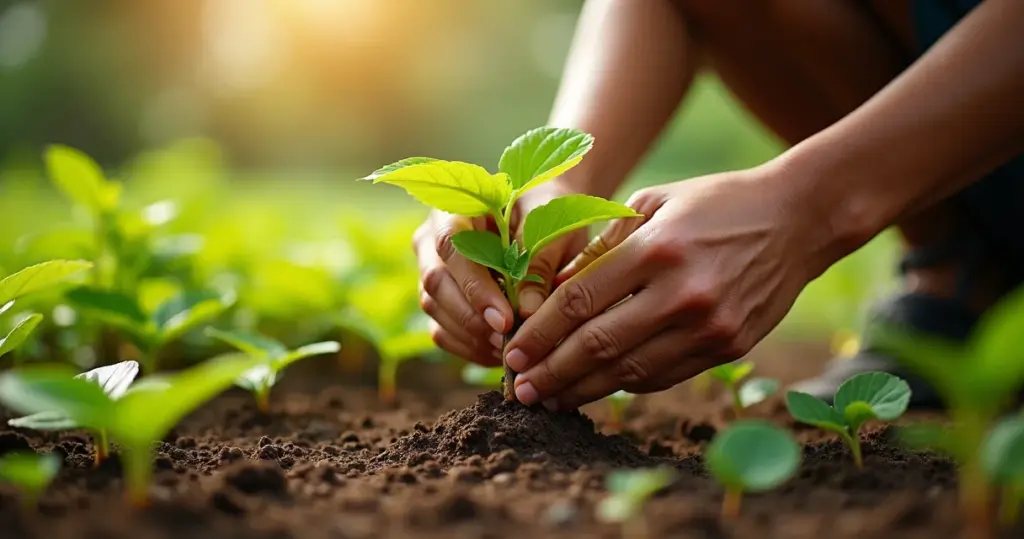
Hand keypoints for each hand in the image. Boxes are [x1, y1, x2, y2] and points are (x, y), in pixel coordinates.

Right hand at [413, 181, 590, 365]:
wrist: (543, 211)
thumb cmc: (548, 212)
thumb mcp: (552, 227)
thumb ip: (539, 262)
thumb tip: (526, 311)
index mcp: (456, 209)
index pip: (451, 247)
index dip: (475, 287)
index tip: (505, 319)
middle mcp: (432, 239)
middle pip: (435, 282)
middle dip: (472, 318)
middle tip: (509, 342)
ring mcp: (431, 270)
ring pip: (435, 309)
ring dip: (471, 336)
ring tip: (511, 350)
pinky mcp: (439, 300)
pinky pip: (442, 330)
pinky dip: (469, 347)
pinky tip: (500, 354)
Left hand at [504, 166, 824, 409]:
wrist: (798, 220)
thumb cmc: (715, 204)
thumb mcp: (654, 202)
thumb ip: (603, 247)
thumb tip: (553, 293)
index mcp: (656, 248)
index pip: (581, 301)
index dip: (540, 333)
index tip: (512, 353)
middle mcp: (682, 292)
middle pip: (599, 345)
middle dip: (551, 372)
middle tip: (519, 391)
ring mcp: (709, 325)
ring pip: (630, 371)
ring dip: (582, 390)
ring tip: (549, 399)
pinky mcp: (729, 346)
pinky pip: (664, 376)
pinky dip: (625, 384)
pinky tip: (597, 387)